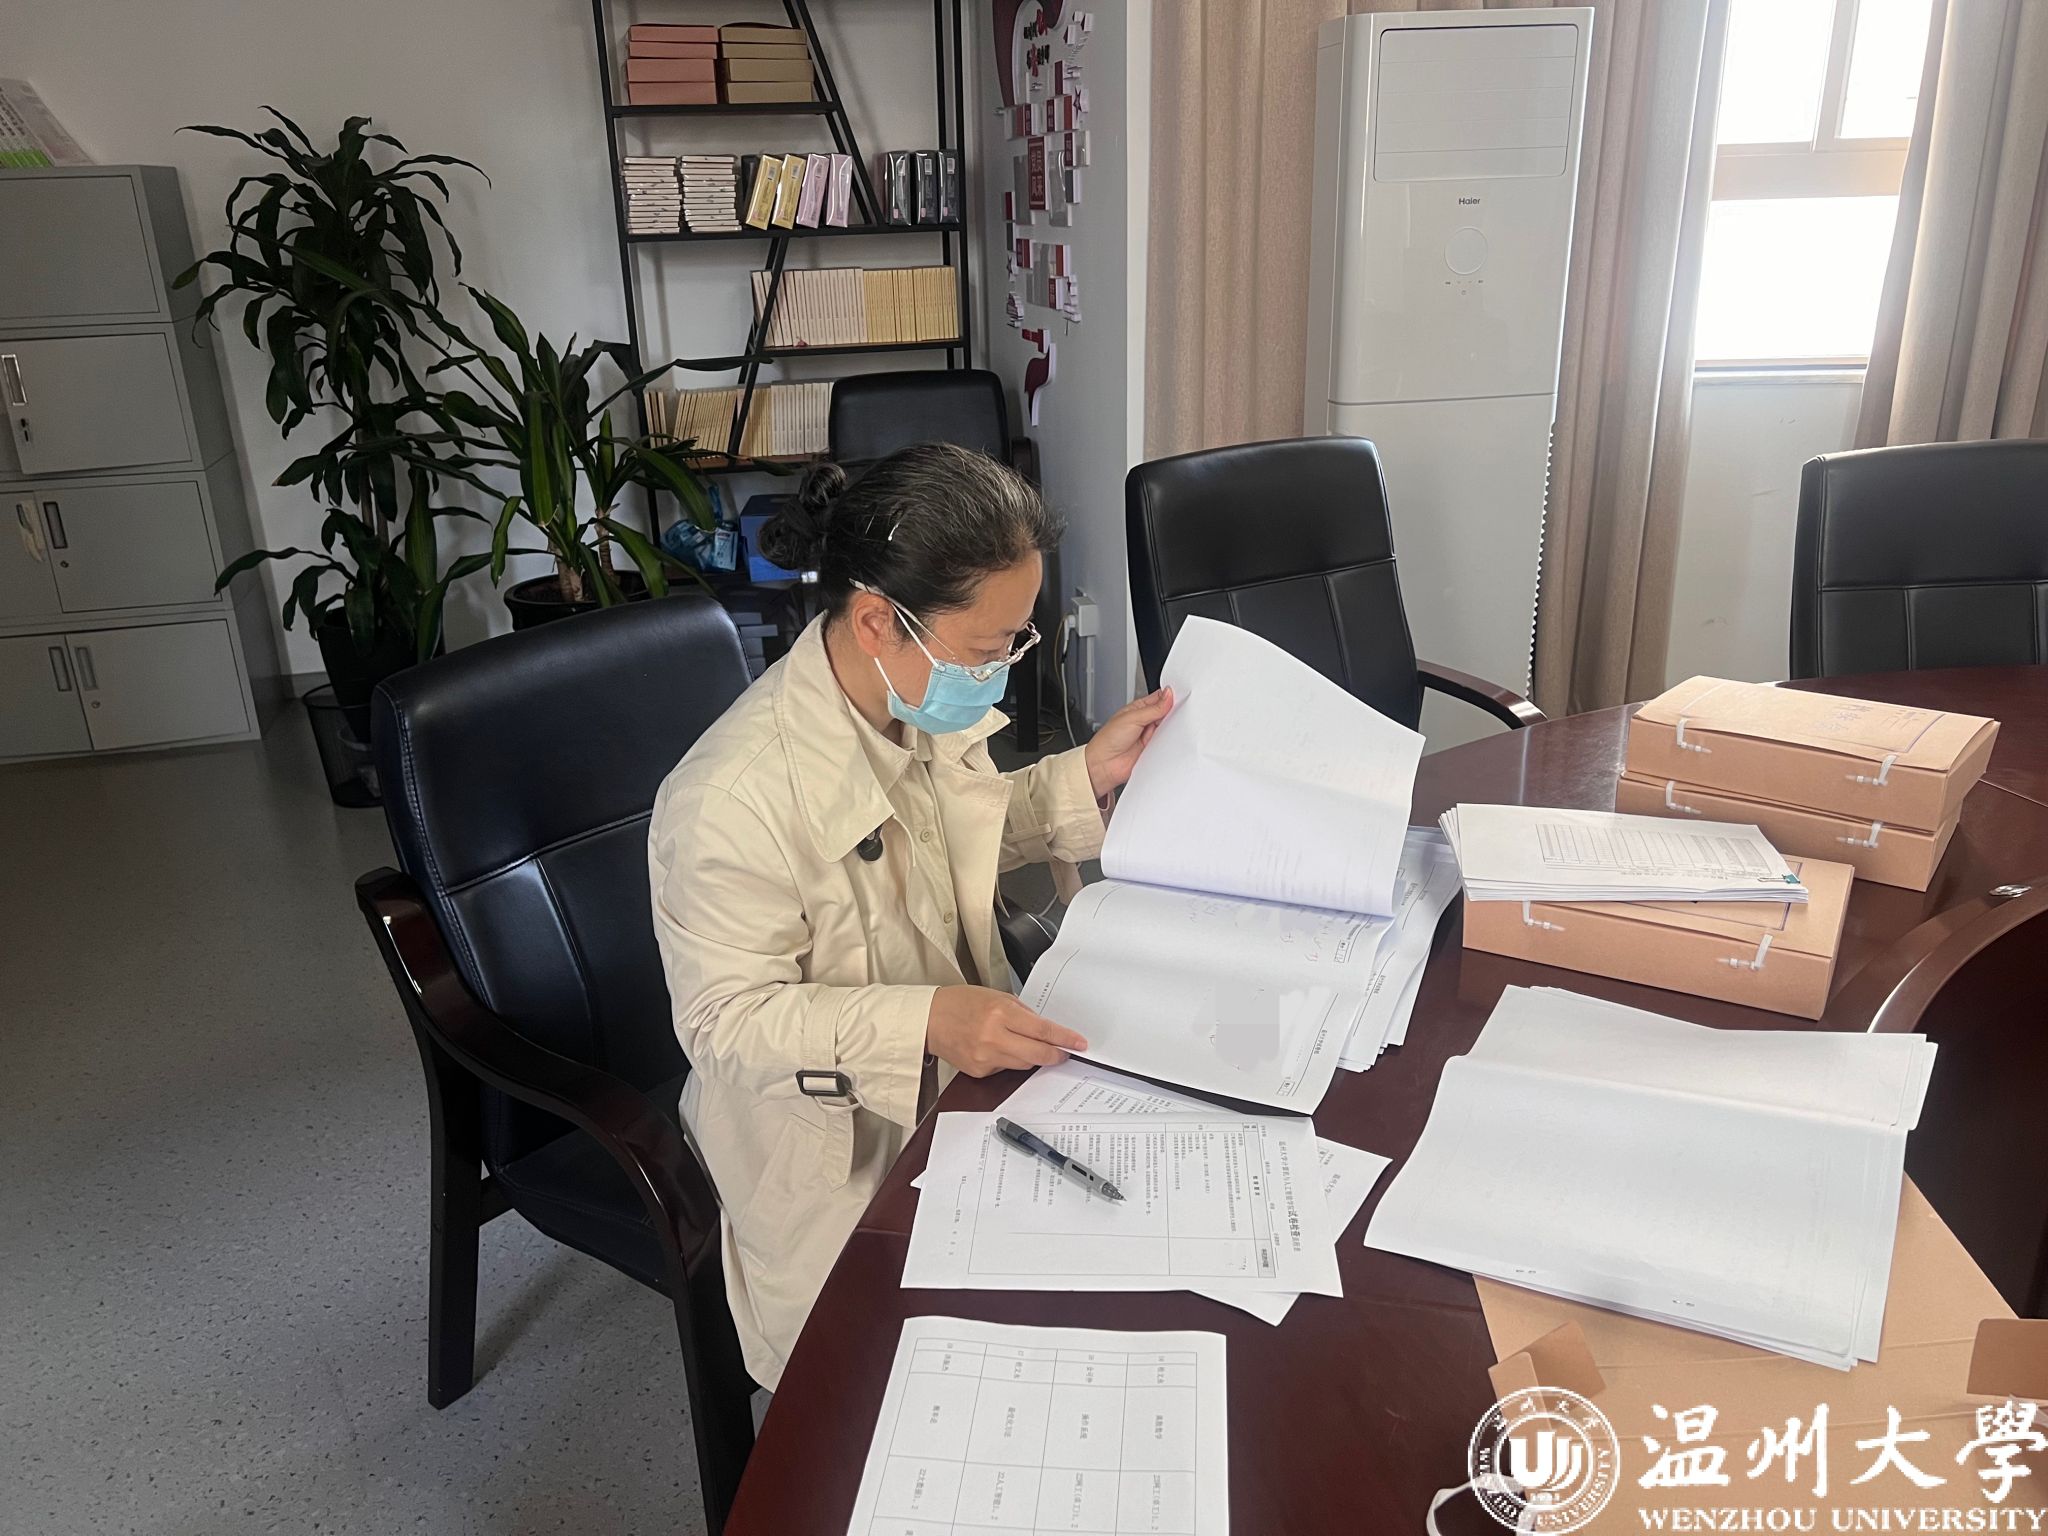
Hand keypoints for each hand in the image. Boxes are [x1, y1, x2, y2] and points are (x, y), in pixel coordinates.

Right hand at [927, 986, 1087, 1076]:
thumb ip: (1021, 1013)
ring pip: (1025, 1064)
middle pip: (1038, 1054)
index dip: (1064, 1038)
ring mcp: (986, 1058)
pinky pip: (1006, 1069)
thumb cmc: (959, 1003)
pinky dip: (1011, 1060)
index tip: (1078, 1043)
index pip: (1042, 1030)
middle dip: (1056, 1054)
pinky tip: (1001, 1048)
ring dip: (1034, 1056)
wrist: (929, 1020)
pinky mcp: (979, 1072)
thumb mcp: (996, 996)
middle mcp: (994, 1038)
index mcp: (1000, 1014)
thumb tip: (1044, 1029)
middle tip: (1066, 1051)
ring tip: (1031, 1046)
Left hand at [1083, 686, 1173, 797]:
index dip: (1170, 696)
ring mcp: (1150, 736)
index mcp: (1138, 709)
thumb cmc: (1108, 739)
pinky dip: (1171, 742)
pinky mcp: (1154, 750)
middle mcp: (1145, 721)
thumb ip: (1153, 708)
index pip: (1159, 698)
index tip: (1181, 696)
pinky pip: (1167, 744)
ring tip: (1174, 725)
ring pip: (1168, 728)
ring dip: (1173, 727)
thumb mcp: (1132, 718)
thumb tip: (1168, 695)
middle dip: (1174, 711)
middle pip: (1166, 713)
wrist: (1104, 765)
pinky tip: (1172, 739)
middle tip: (1180, 710)